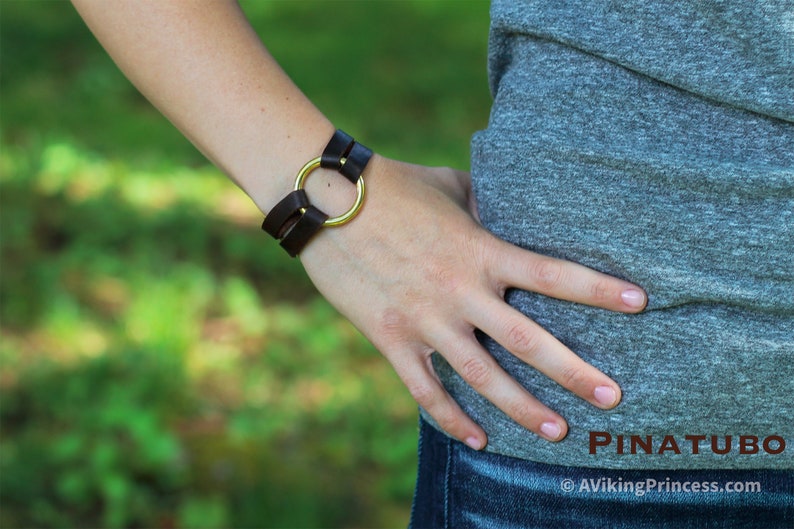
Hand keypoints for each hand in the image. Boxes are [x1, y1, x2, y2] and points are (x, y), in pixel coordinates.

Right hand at [300, 155, 646, 449]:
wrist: (326, 199)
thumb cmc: (393, 185)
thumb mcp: (450, 185)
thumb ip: (486, 204)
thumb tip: (511, 210)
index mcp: (479, 249)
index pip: (551, 273)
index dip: (597, 290)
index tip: (639, 304)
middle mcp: (459, 291)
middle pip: (528, 341)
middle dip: (575, 372)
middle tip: (615, 399)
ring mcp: (424, 319)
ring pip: (482, 376)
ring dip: (522, 409)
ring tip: (559, 432)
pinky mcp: (390, 338)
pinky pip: (425, 390)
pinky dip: (451, 419)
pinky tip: (477, 440)